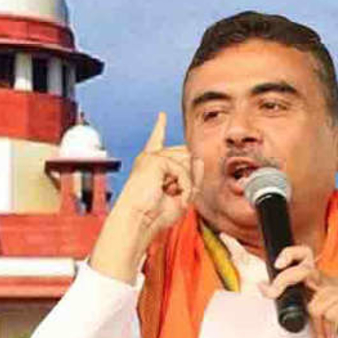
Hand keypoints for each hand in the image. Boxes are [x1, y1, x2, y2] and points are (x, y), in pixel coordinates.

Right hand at [89, 112, 204, 283]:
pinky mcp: (155, 160)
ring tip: (173, 196)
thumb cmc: (154, 215)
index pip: (157, 142)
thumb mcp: (180, 196)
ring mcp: (151, 157)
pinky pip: (184, 170)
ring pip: (188, 160)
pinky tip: (174, 194)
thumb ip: (192, 178)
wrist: (138, 220)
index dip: (159, 128)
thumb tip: (199, 159)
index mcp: (151, 167)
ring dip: (187, 182)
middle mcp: (149, 158)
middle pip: (185, 154)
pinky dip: (185, 186)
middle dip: (189, 175)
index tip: (161, 116)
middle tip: (177, 195)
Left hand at [259, 245, 337, 337]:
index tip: (277, 265)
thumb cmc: (328, 330)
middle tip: (273, 294)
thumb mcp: (304, 312)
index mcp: (316, 280)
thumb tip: (262, 286)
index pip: (305, 255)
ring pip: (315, 306)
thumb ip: (288, 298)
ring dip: (316, 328)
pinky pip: (331, 317)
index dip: (290, 254)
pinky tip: (332, 337)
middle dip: (284, 282)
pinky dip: (328, 332)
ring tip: (322, 336)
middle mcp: (330, 282)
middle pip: (305, 272)